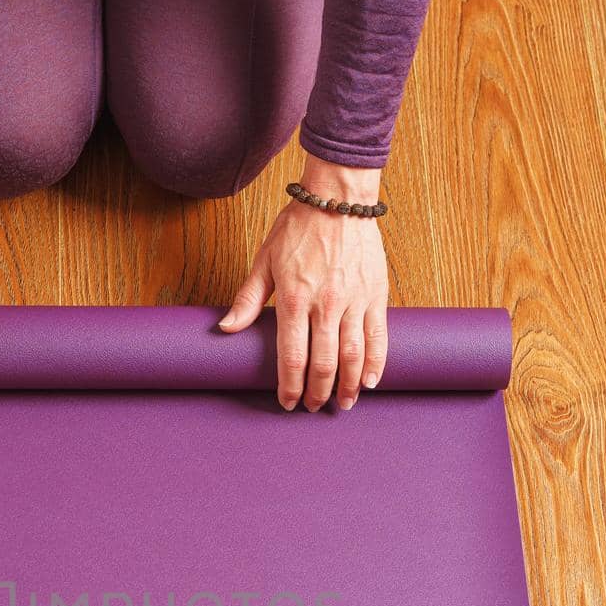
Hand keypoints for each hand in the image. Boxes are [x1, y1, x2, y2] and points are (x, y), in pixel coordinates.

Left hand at [219, 156, 389, 410]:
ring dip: (348, 386)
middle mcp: (325, 305)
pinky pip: (378, 336)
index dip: (290, 385)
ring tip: (343, 404)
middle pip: (323, 363)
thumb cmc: (298, 228)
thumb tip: (226, 329)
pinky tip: (371, 382)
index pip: (292, 356)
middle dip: (317, 392)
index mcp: (294, 299)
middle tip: (312, 407)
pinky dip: (376, 363)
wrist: (338, 198)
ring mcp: (354, 301)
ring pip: (353, 355)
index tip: (288, 403)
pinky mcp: (375, 295)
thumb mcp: (265, 260)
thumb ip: (247, 298)